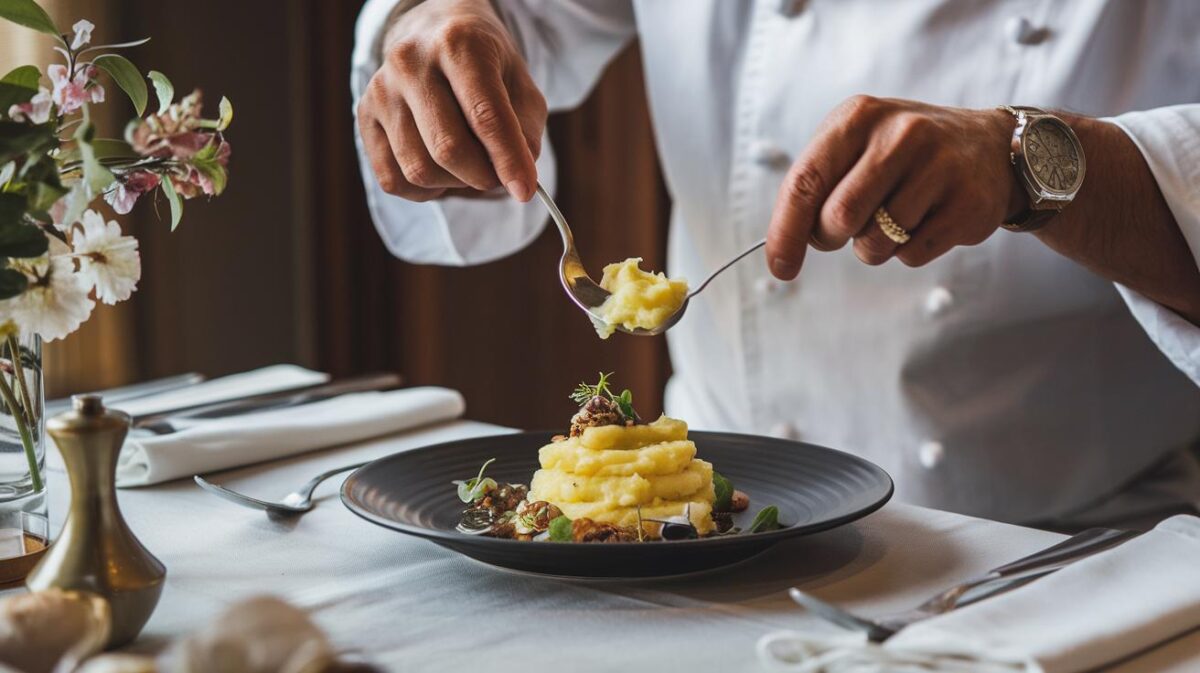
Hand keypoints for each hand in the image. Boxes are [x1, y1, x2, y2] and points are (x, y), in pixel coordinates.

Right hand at [357, 0, 546, 202]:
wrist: (434, 34)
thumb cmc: (484, 65)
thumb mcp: (520, 85)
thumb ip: (525, 131)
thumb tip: (518, 179)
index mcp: (457, 45)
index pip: (484, 116)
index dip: (508, 160)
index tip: (524, 190)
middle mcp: (411, 63)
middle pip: (447, 148)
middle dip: (481, 176)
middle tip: (497, 176)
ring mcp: (381, 90)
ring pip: (419, 170)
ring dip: (454, 183)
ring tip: (468, 165)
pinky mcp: (364, 115)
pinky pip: (393, 179)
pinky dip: (424, 189)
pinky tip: (439, 169)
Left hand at [766, 96, 1023, 278]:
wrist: (989, 148)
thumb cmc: (902, 155)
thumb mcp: (857, 146)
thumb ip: (817, 186)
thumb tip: (782, 248)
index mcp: (860, 116)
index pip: (805, 181)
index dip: (785, 231)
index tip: (779, 267)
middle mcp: (901, 134)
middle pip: (839, 217)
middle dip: (831, 237)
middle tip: (845, 228)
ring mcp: (939, 167)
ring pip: (874, 243)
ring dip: (872, 246)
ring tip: (894, 216)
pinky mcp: (967, 205)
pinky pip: (911, 255)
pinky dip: (906, 250)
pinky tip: (925, 220)